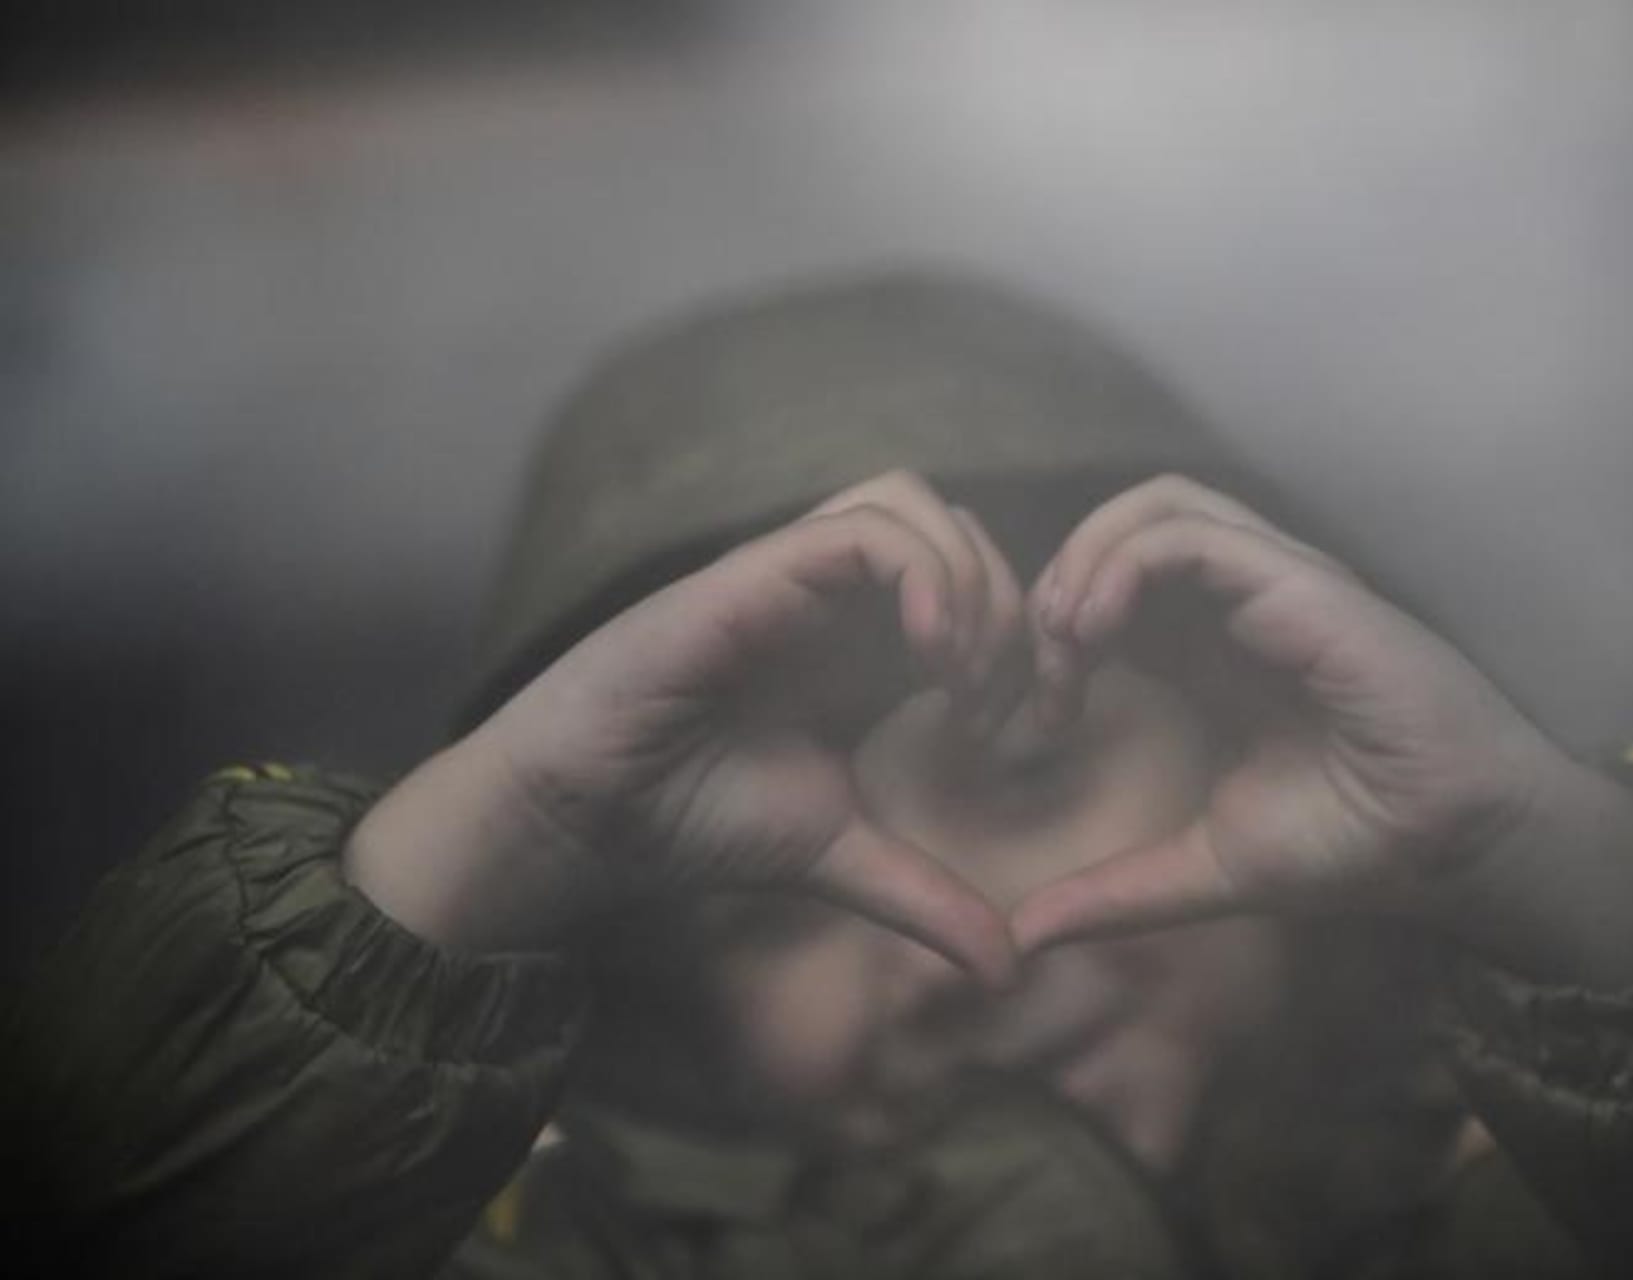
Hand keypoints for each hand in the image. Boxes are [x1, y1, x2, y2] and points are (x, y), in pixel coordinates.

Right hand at [348, 472, 1025, 979]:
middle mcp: (834, 600)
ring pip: (913, 501)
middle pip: (958, 528)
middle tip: (990, 701)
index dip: (1018, 644)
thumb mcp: (843, 860)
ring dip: (966, 578)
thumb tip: (1011, 973)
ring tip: (956, 674)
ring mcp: (795, 577)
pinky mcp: (757, 573)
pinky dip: (924, 575)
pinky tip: (928, 657)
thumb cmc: (697, 820)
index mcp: (863, 649)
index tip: (1006, 731)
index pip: (974, 585)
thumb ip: (927, 898)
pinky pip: (864, 528)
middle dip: (1007, 604)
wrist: (591, 818)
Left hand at [1012, 476, 1632, 986]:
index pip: (1114, 589)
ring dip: (1087, 557)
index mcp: (1215, 650)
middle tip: (1044, 662)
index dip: (1059, 631)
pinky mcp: (1298, 583)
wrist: (1452, 843)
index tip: (1046, 717)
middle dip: (1062, 579)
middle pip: (1126, 528)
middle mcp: (1240, 603)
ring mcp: (1273, 582)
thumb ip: (1116, 892)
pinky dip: (1124, 564)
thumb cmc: (1352, 845)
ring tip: (1067, 635)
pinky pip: (1190, 534)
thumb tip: (1024, 937)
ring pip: (1156, 506)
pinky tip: (1098, 629)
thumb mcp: (1205, 870)